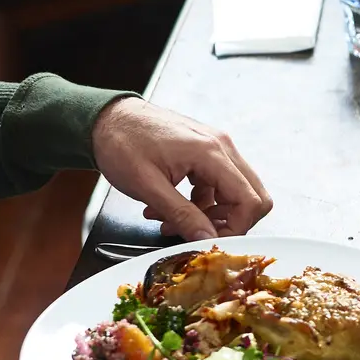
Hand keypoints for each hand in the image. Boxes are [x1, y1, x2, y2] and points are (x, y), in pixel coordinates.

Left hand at [91, 97, 271, 239]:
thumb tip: (206, 239)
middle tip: (199, 233)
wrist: (107, 118)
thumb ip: (182, 215)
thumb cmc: (121, 143)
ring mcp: (215, 146)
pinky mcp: (206, 150)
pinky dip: (202, 202)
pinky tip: (172, 207)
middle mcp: (221, 146)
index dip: (236, 228)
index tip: (212, 241)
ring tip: (174, 221)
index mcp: (210, 153)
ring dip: (211, 214)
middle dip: (229, 222)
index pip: (249, 200)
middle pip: (253, 196)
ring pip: (236, 192)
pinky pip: (218, 184)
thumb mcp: (148, 186)